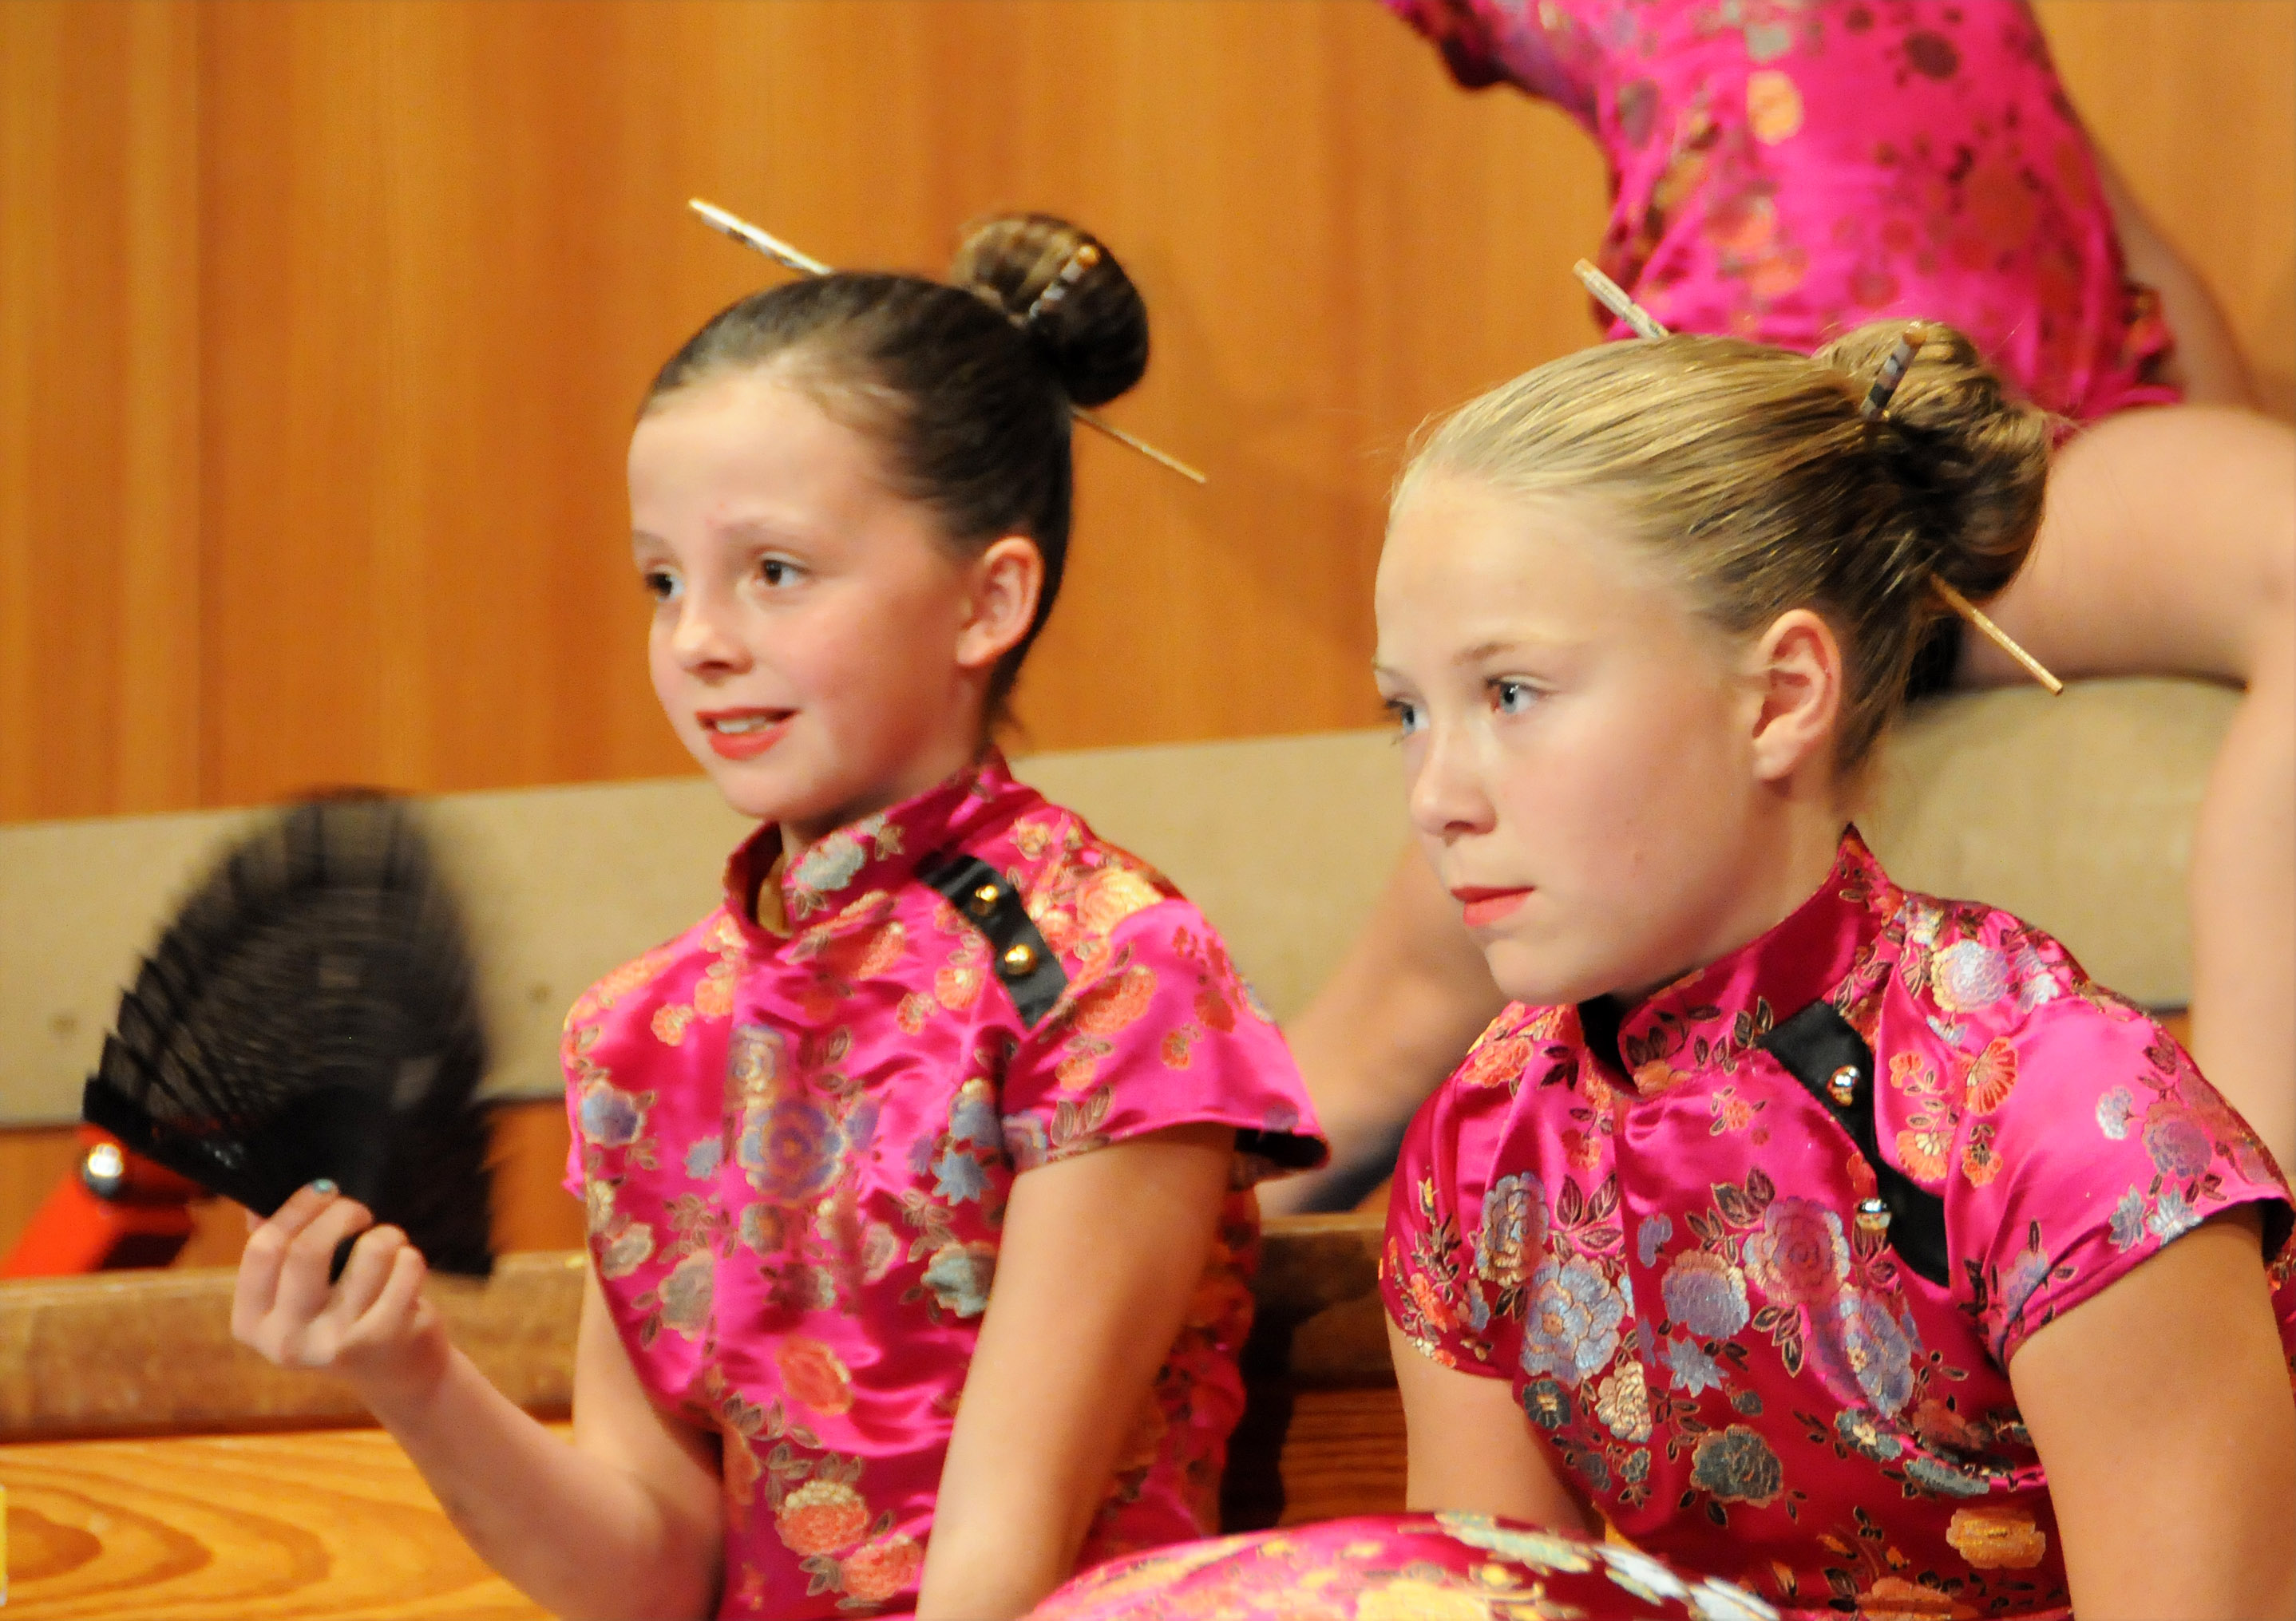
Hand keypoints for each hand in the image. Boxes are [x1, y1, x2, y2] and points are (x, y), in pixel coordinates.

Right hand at [231, 1181, 449, 1417]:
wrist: (396, 1374)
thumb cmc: (341, 1316)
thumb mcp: (297, 1292)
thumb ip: (276, 1248)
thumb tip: (254, 1202)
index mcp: (253, 1324)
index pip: (263, 1248)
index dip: (296, 1208)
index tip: (323, 1190)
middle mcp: (287, 1341)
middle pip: (308, 1249)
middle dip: (342, 1212)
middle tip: (358, 1211)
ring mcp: (336, 1342)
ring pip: (370, 1250)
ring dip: (385, 1235)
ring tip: (387, 1247)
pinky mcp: (385, 1336)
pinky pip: (405, 1265)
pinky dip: (409, 1257)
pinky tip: (404, 1273)